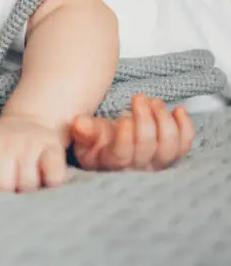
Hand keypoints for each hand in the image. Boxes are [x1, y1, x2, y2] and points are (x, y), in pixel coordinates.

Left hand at [0, 115, 67, 191]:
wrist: (29, 120)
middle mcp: (4, 144)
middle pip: (1, 184)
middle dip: (6, 196)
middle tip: (10, 198)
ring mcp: (29, 144)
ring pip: (27, 183)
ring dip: (28, 193)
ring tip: (26, 192)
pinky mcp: (52, 147)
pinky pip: (53, 174)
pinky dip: (52, 183)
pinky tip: (46, 183)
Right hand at [70, 93, 193, 170]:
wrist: (110, 147)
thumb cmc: (96, 141)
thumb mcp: (83, 135)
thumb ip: (82, 130)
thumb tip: (80, 123)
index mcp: (110, 163)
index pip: (122, 155)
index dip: (125, 138)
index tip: (123, 118)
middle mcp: (135, 168)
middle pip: (147, 148)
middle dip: (145, 120)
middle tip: (139, 97)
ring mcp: (155, 164)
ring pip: (168, 147)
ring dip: (164, 121)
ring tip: (154, 102)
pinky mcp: (170, 156)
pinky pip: (184, 146)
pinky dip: (185, 128)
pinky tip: (178, 110)